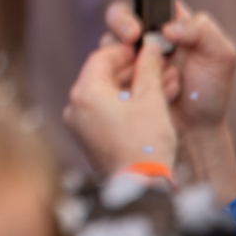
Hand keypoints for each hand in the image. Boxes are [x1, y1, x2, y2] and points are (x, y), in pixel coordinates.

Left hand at [63, 36, 177, 175]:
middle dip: (132, 70)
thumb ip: (149, 69)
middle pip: (102, 76)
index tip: (143, 48)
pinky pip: (104, 112)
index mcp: (84, 92)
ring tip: (161, 84)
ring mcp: (79, 124)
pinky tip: (150, 103)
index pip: (101, 58)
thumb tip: (150, 47)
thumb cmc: (146, 144)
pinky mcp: (88, 138)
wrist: (141, 189)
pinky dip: (124, 105)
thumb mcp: (151, 101)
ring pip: (106, 95)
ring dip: (132, 88)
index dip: (124, 51)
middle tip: (157, 65)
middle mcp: (74, 106)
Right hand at [102, 0, 235, 135]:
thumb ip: (204, 31)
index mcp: (170, 21)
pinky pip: (104, 66)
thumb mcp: (222, 56)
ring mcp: (129, 56)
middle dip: (120, 19)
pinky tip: (138, 85)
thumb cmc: (210, 92)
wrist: (195, 131)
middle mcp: (146, 35)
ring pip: (108, 39)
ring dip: (119, 49)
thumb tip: (168, 27)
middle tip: (133, 34)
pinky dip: (119, 72)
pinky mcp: (116, 76)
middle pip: (120, 12)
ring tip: (140, 67)